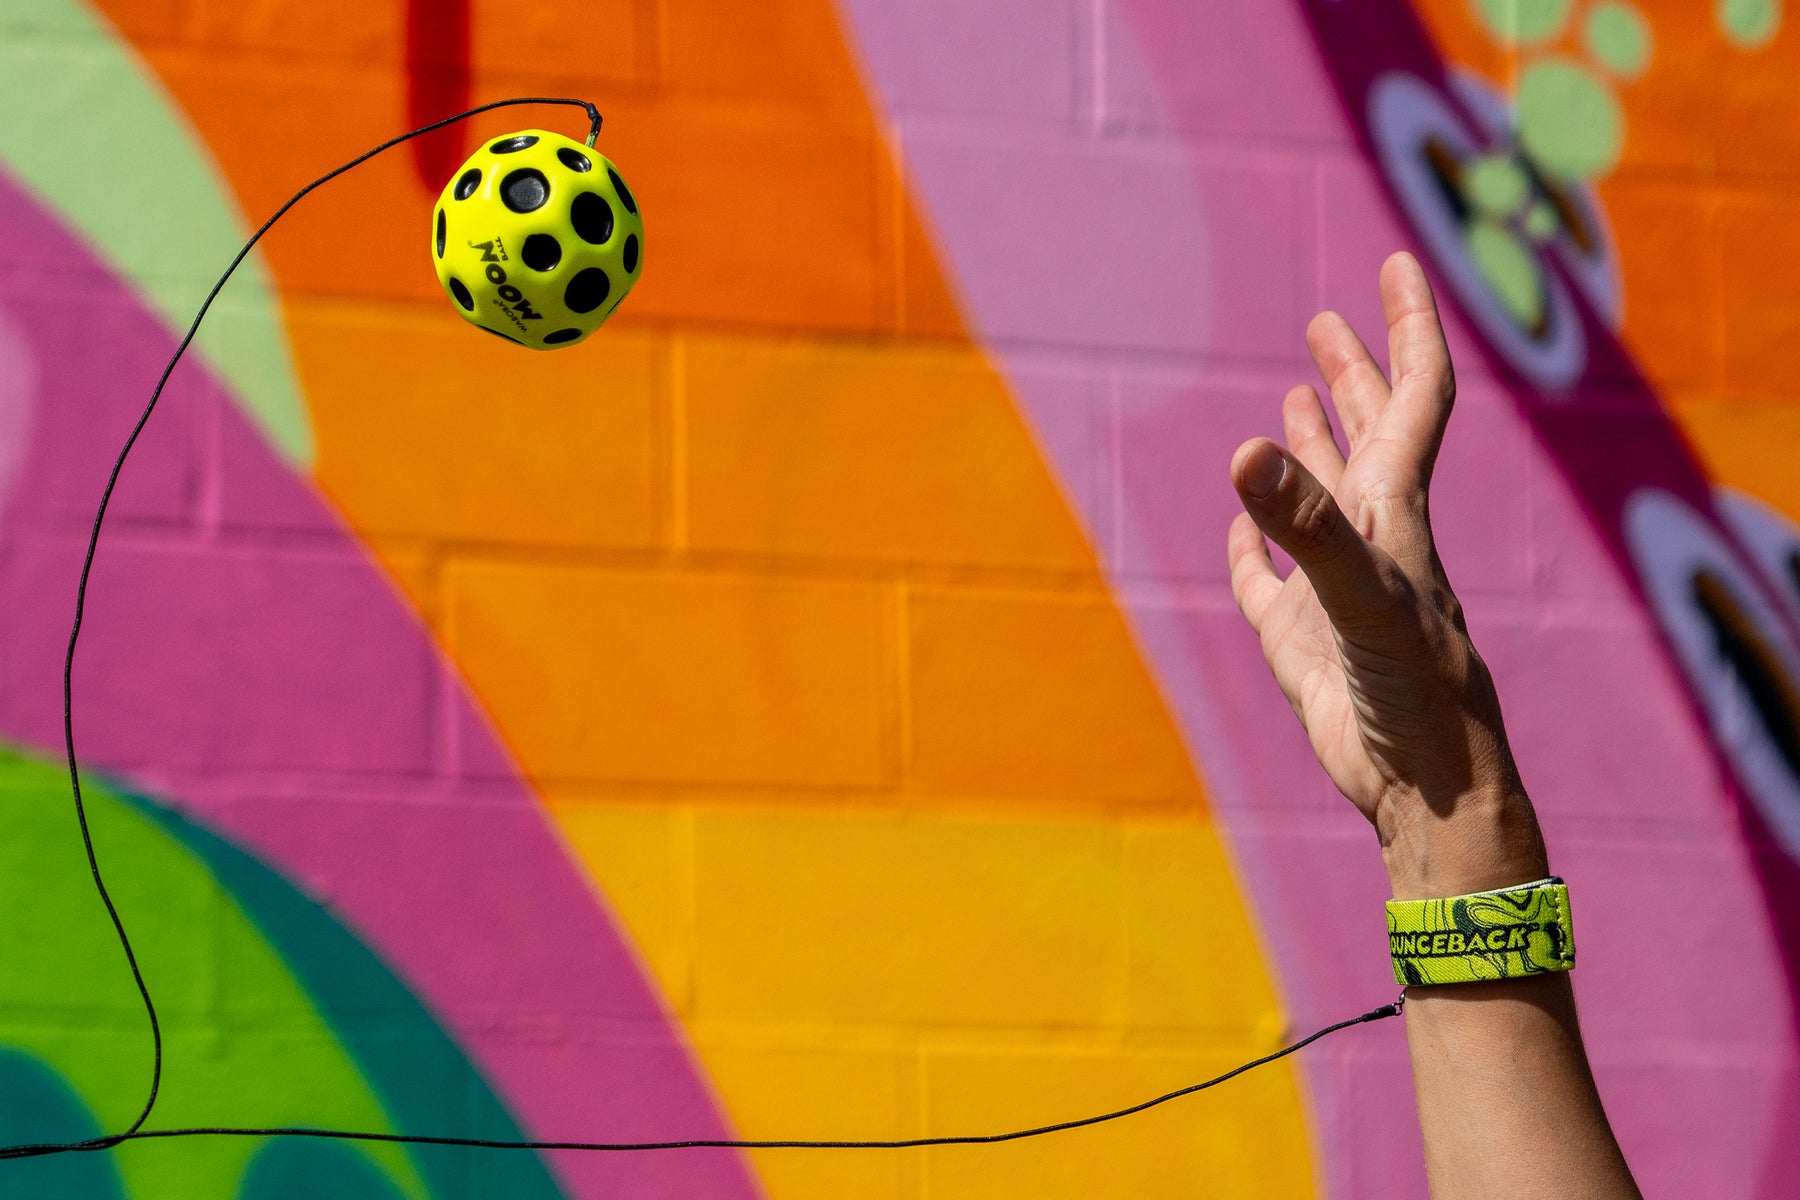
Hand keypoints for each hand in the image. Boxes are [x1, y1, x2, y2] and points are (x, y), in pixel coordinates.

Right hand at [1226, 252, 1546, 899]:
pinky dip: (1254, 547)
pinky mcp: (1301, 639)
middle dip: (1352, 374)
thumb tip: (1246, 452)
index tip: (1394, 265)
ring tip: (1291, 401)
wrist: (1425, 786)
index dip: (1408, 328)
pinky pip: (1268, 578)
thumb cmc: (1416, 690)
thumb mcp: (1362, 597)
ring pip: (1321, 499)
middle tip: (1325, 323)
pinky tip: (1242, 530)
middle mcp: (1370, 537)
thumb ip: (1305, 526)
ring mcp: (1335, 588)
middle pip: (1369, 435)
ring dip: (1310, 446)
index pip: (1414, 396)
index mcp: (1396, 510)